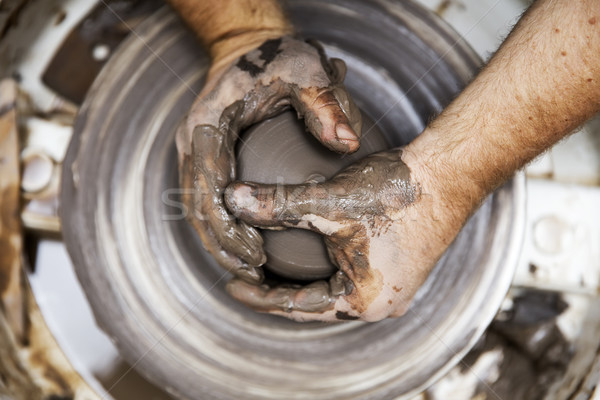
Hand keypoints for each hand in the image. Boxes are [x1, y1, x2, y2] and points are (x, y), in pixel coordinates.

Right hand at [176, 36, 362, 283]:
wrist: (249, 44)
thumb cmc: (276, 57)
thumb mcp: (305, 72)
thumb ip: (326, 105)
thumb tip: (347, 145)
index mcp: (208, 125)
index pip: (210, 188)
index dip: (229, 227)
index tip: (256, 254)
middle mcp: (193, 140)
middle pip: (196, 206)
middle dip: (221, 246)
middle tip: (253, 274)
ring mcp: (195, 148)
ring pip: (196, 207)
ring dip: (219, 242)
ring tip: (249, 270)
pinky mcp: (205, 154)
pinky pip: (205, 198)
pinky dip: (222, 225)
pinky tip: (247, 243)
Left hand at [224, 149, 467, 321]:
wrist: (449, 173)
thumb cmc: (396, 193)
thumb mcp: (330, 202)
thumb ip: (278, 205)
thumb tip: (232, 199)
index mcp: (364, 301)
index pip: (297, 306)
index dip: (260, 296)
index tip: (233, 285)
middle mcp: (381, 302)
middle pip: (315, 304)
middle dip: (279, 290)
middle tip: (246, 276)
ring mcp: (392, 285)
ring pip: (333, 290)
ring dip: (302, 279)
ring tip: (270, 266)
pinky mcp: (398, 267)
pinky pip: (350, 275)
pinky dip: (324, 266)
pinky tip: (308, 250)